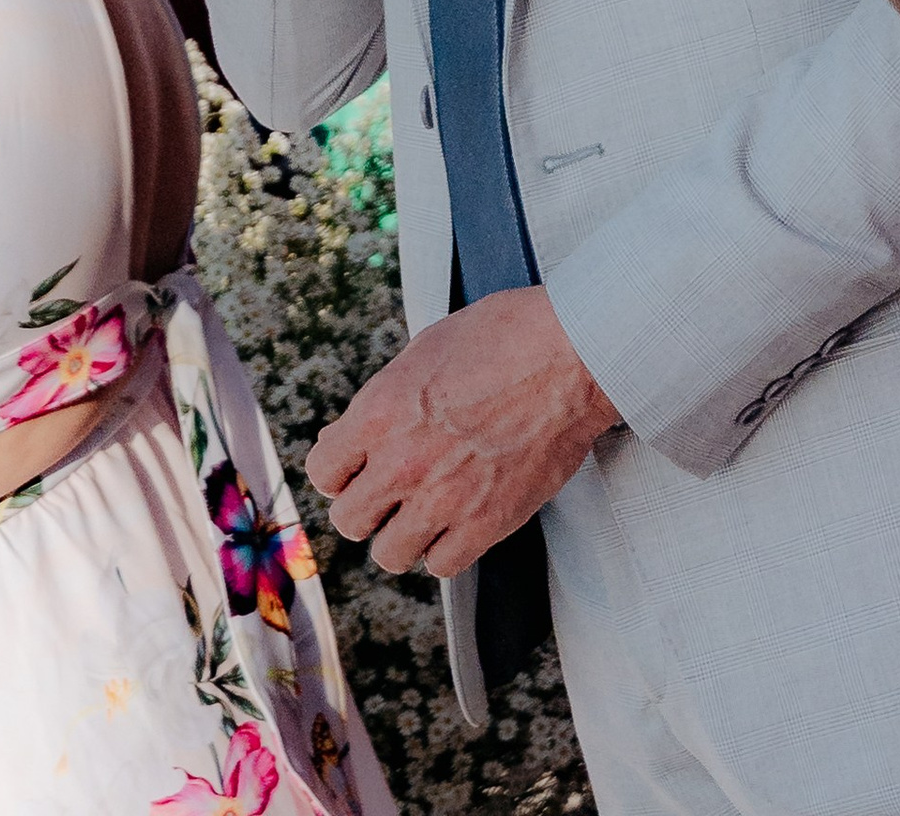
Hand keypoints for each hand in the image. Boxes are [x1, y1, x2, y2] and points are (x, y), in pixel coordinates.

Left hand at [306, 289, 617, 574]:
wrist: (576, 352)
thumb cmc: (511, 335)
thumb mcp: (429, 346)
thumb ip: (386, 396)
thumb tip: (356, 430)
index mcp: (381, 412)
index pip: (324, 471)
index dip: (341, 469)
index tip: (356, 469)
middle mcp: (402, 462)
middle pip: (350, 519)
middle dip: (369, 503)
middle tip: (391, 492)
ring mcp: (443, 498)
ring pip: (389, 553)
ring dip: (403, 534)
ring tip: (425, 513)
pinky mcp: (485, 523)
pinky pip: (441, 565)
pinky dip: (446, 550)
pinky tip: (459, 523)